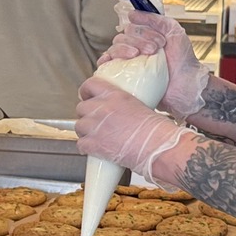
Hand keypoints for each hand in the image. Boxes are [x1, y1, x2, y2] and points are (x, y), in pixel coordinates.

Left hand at [76, 77, 191, 182]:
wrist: (157, 147)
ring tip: (96, 136)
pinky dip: (85, 148)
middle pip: (81, 108)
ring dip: (85, 131)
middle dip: (86, 115)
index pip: (90, 85)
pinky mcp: (94, 144)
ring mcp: (96, 126)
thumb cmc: (156, 130)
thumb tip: (121, 112)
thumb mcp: (140, 106)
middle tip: (95, 122)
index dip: (85, 92)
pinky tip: (94, 149)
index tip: (86, 96)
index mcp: (114, 95)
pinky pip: (80, 144)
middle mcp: (102, 108)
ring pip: (78, 126)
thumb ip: (124, 105)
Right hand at [103, 2, 209, 119]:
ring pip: (114, 49)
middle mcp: (134, 49)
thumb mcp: (174, 31)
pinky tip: (111, 61)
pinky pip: (106, 67)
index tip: (161, 41)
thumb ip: (156, 19)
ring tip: (140, 55)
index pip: (132, 27)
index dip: (144, 31)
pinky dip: (105, 61)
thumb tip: (132, 14)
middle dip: (138, 40)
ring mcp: (128, 64)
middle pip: (122, 37)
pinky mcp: (123, 78)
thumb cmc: (183, 61)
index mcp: (144, 39)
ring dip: (124, 49)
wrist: (186, 85)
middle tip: (154, 50)